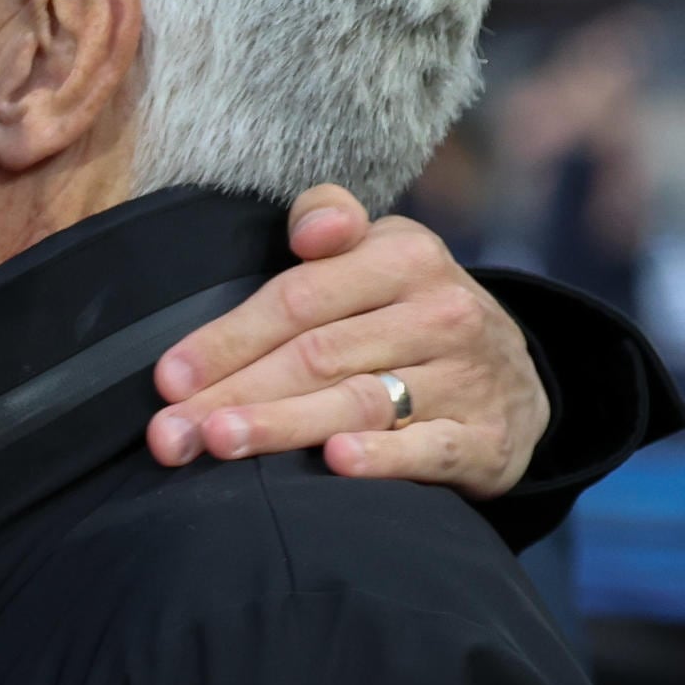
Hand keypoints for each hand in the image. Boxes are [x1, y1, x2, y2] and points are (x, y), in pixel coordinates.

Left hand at [146, 190, 548, 495]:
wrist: (515, 382)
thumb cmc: (411, 313)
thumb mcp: (380, 251)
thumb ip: (329, 222)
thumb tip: (306, 231)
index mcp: (404, 257)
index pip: (299, 298)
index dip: (229, 338)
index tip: (169, 378)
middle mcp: (440, 313)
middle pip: (317, 356)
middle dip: (235, 393)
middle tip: (171, 433)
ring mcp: (466, 379)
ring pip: (361, 402)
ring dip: (285, 425)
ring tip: (222, 441)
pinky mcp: (484, 440)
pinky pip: (428, 449)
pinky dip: (383, 457)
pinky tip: (335, 462)